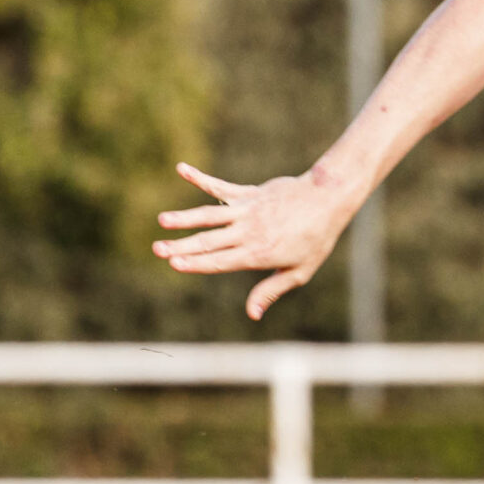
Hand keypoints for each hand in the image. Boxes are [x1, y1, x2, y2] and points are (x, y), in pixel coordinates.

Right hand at [153, 162, 354, 319]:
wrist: (327, 199)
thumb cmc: (315, 239)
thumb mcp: (299, 272)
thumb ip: (271, 290)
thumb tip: (252, 315)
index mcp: (258, 254)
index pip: (220, 261)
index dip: (196, 263)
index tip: (174, 264)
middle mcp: (248, 232)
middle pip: (209, 241)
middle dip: (181, 246)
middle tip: (156, 249)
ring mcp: (247, 211)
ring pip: (210, 215)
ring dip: (184, 217)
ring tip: (162, 220)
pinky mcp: (248, 194)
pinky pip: (220, 187)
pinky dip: (200, 178)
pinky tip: (182, 169)